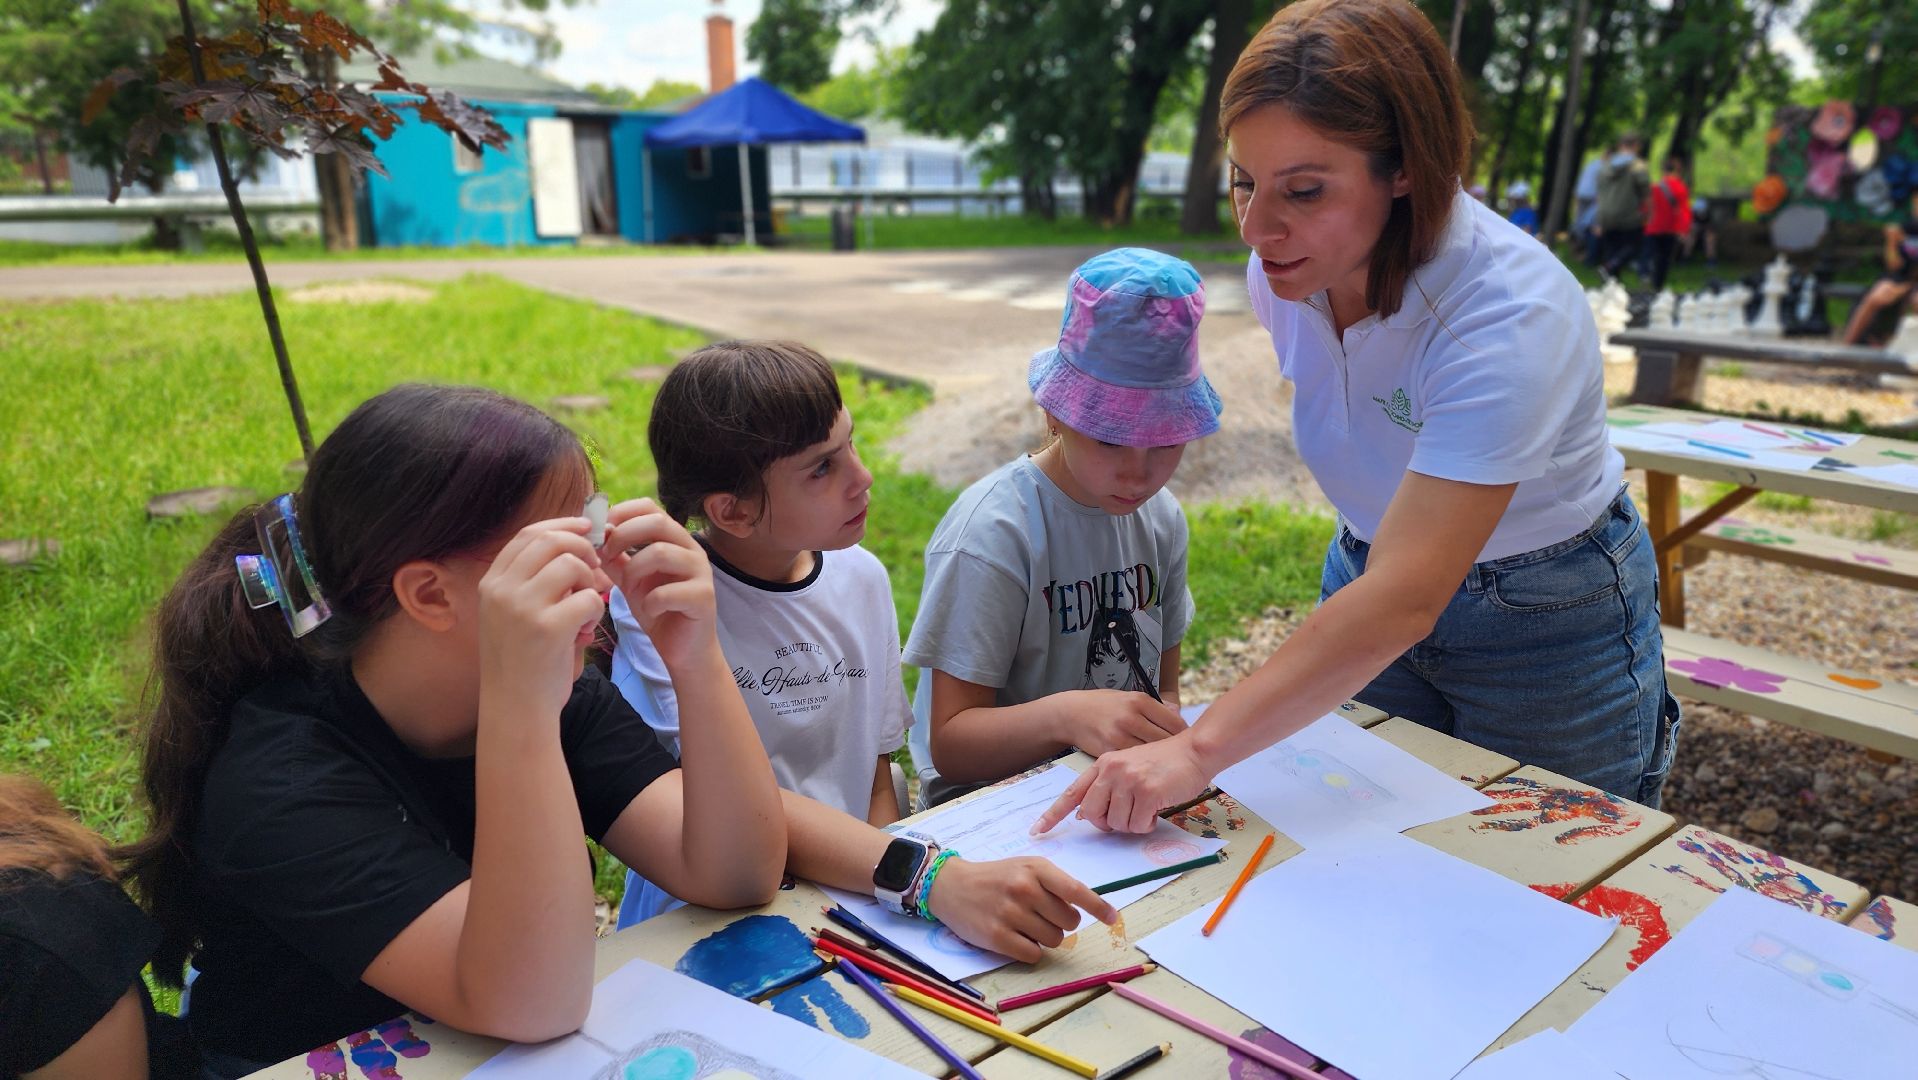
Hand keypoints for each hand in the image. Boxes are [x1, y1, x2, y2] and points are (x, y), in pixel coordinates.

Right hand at [478, 516, 606, 716]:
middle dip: (582, 547)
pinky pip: (588, 597)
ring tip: (588, 603)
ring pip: (571, 564)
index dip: (561, 526)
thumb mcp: (516, 615)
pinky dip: (596, 608)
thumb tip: (583, 544)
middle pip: (550, 541)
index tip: (585, 527)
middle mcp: (501, 590)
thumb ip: (538, 581)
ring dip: (591, 579)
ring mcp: (522, 608)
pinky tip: (588, 627)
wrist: (516, 708)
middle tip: (597, 566)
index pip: (528, 535)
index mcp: (491, 584)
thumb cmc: (524, 661)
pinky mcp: (547, 628)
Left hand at [599, 499, 717, 670]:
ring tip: (629, 588)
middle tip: (605, 556)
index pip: (649, 507)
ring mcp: (701, 572)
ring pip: (662, 552)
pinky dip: (651, 601)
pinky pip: (669, 591)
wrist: (683, 650)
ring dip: (635, 569)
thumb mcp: (631, 580)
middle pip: (658, 522)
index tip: (599, 534)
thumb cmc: (659, 612)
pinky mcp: (704, 598)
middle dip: (623, 536)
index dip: (621, 514)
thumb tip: (591, 537)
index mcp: (674, 539)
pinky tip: (649, 610)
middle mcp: (691, 549)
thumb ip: (615, 558)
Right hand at [923, 857, 1116, 963]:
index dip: (1097, 907)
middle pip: (1068, 922)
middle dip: (1062, 923)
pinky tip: (1015, 937)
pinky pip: (1033, 955)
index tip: (1111, 918)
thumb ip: (1054, 883)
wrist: (951, 886)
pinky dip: (1030, 950)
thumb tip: (1085, 908)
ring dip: (1045, 938)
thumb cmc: (996, 876)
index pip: (1075, 891)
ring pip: (1053, 940)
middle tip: (1042, 916)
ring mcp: (1010, 913)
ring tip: (1025, 925)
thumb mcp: (1025, 867)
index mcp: (1035, 869)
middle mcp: (1024, 889)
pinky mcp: (997, 937)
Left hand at [1033, 734, 1210, 835]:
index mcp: (1103, 764)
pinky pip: (1138, 825)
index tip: (1038, 832)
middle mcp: (1112, 770)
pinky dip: (1148, 824)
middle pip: (1093, 815)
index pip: (1072, 794)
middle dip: (1109, 823)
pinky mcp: (1147, 791)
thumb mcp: (1128, 768)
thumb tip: (1086, 815)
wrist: (1194, 750)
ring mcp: (1129, 779)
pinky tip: (1157, 808)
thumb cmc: (1164, 763)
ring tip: (1147, 806)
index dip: (1053, 815)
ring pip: (1117, 824)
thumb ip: (1106, 787)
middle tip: (1128, 815)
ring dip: (1133, 824)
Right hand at [1053, 690, 1184, 755]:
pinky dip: (1141, 768)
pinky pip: (1133, 764)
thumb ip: (1153, 708)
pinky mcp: (1109, 752)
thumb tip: (1177, 716)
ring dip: (1159, 762)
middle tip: (1178, 756)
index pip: (1175, 722)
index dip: (1184, 735)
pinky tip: (1145, 768)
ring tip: (1164, 763)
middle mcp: (1131, 718)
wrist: (1071, 714)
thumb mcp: (1129, 697)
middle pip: (1166, 741)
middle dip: (1174, 750)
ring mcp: (1119, 736)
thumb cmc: (1103, 705)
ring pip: (1151, 755)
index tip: (1185, 741)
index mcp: (1140, 701)